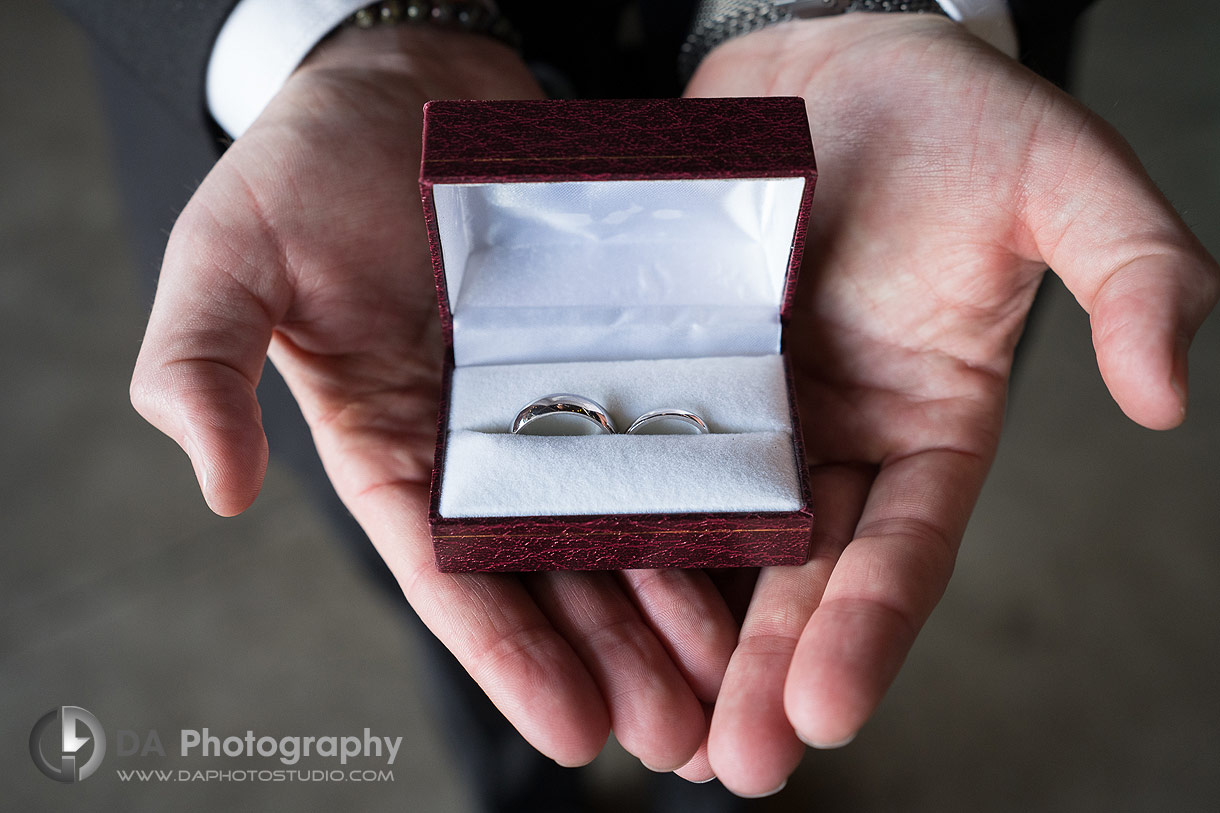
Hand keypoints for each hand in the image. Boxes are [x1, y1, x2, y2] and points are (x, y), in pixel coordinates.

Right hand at [130, 28, 738, 771]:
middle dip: (616, 660)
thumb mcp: (229, 257)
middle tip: (684, 736)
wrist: (409, 83)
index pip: (448, 574)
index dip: (509, 657)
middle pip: (551, 574)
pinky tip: (757, 560)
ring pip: (621, 523)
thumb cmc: (308, 166)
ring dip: (676, 608)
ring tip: (733, 684)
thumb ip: (202, 367)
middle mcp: (477, 443)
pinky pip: (667, 436)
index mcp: (390, 446)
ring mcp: (550, 400)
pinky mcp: (611, 352)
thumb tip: (214, 490)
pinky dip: (705, 501)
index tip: (575, 734)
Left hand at [685, 14, 1219, 795]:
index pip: (905, 545)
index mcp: (930, 419)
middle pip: (802, 572)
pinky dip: (623, 527)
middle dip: (765, 667)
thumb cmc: (952, 112)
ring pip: (717, 538)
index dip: (870, 627)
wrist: (830, 53)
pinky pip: (645, 456)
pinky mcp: (679, 369)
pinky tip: (587, 595)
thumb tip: (1168, 396)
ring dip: (688, 632)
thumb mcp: (1061, 177)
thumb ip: (1132, 274)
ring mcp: (750, 407)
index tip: (825, 709)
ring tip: (655, 727)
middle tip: (729, 763)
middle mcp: (835, 434)